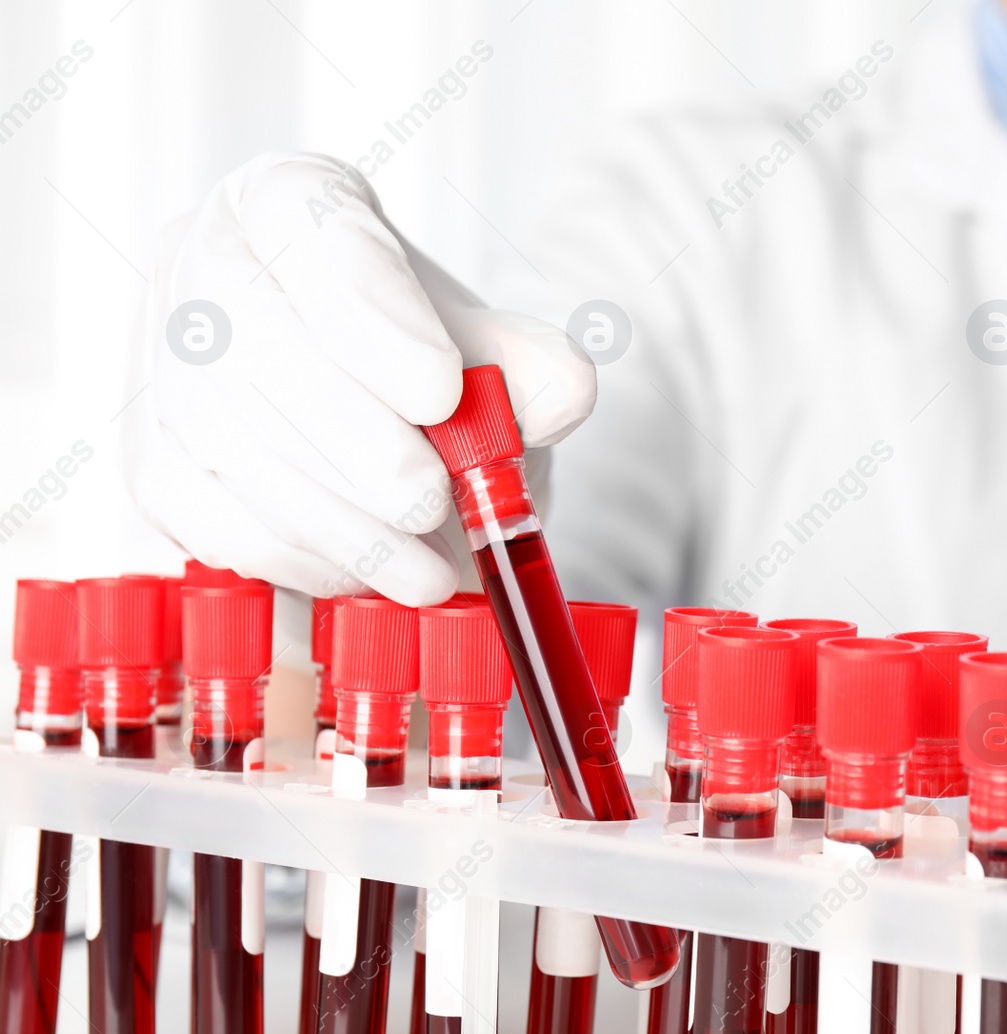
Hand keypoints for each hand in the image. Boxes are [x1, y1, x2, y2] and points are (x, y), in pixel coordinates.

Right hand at [125, 152, 594, 604]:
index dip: (369, 313)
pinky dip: (294, 554)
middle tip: (430, 501)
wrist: (376, 413)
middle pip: (253, 342)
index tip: (441, 390)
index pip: (306, 223)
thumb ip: (532, 364)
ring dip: (334, 519)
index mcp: (286, 199)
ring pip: (226, 439)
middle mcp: (202, 262)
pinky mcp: (152, 456)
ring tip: (425, 567)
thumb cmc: (426, 361)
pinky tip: (365, 575)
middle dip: (350, 438)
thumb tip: (567, 389)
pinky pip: (205, 513)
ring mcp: (162, 360)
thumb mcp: (490, 347)